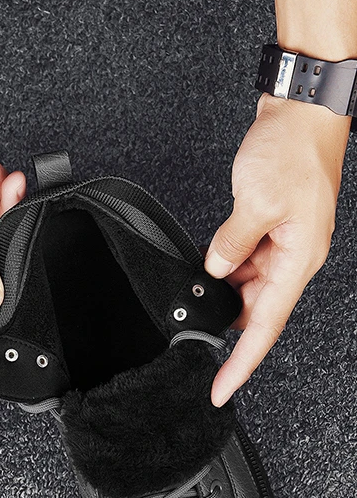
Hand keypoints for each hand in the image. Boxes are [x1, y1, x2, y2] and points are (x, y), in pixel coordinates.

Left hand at [205, 94, 348, 404]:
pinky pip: (247, 261)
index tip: (222, 387)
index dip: (242, 362)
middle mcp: (295, 257)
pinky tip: (210, 265)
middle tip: (194, 336)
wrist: (302, 109)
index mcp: (300, 259)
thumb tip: (215, 270)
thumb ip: (231, 243)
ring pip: (250, 286)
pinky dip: (227, 267)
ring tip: (199, 289)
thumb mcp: (254, 202)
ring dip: (224, 291)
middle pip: (257, 310)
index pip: (266, 326)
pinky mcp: (273, 228)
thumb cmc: (293, 148)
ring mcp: (285, 244)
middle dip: (227, 324)